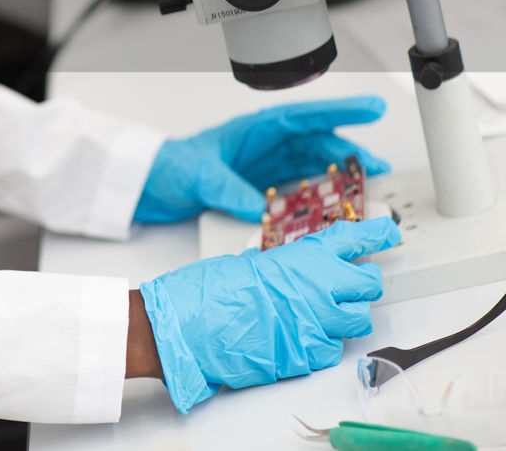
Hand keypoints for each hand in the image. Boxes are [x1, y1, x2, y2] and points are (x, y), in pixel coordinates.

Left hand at [133, 95, 390, 222]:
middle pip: (318, 145)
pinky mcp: (262, 190)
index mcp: (255, 129)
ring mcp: (266, 168)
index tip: (372, 109)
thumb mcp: (198, 174)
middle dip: (350, 154)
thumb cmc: (169, 166)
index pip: (305, 116)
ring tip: (367, 190)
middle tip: (379, 169)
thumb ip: (228, 189)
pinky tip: (335, 211)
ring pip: (314, 169)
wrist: (148, 185)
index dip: (340, 112)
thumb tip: (258, 208)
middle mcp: (266, 146)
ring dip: (340, 179)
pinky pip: (299, 192)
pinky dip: (318, 200)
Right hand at [139, 217, 401, 413]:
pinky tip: (300, 338)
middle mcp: (320, 286)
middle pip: (369, 284)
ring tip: (318, 317)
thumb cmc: (214, 290)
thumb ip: (285, 267)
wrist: (195, 323)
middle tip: (346, 289)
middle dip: (361, 286)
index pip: (354, 239)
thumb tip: (301, 272)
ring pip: (358, 321)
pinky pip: (332, 349)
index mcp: (304, 256)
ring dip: (343, 319)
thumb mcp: (252, 262)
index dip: (376, 234)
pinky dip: (321, 345)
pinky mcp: (310, 352)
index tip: (388, 232)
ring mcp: (319, 321)